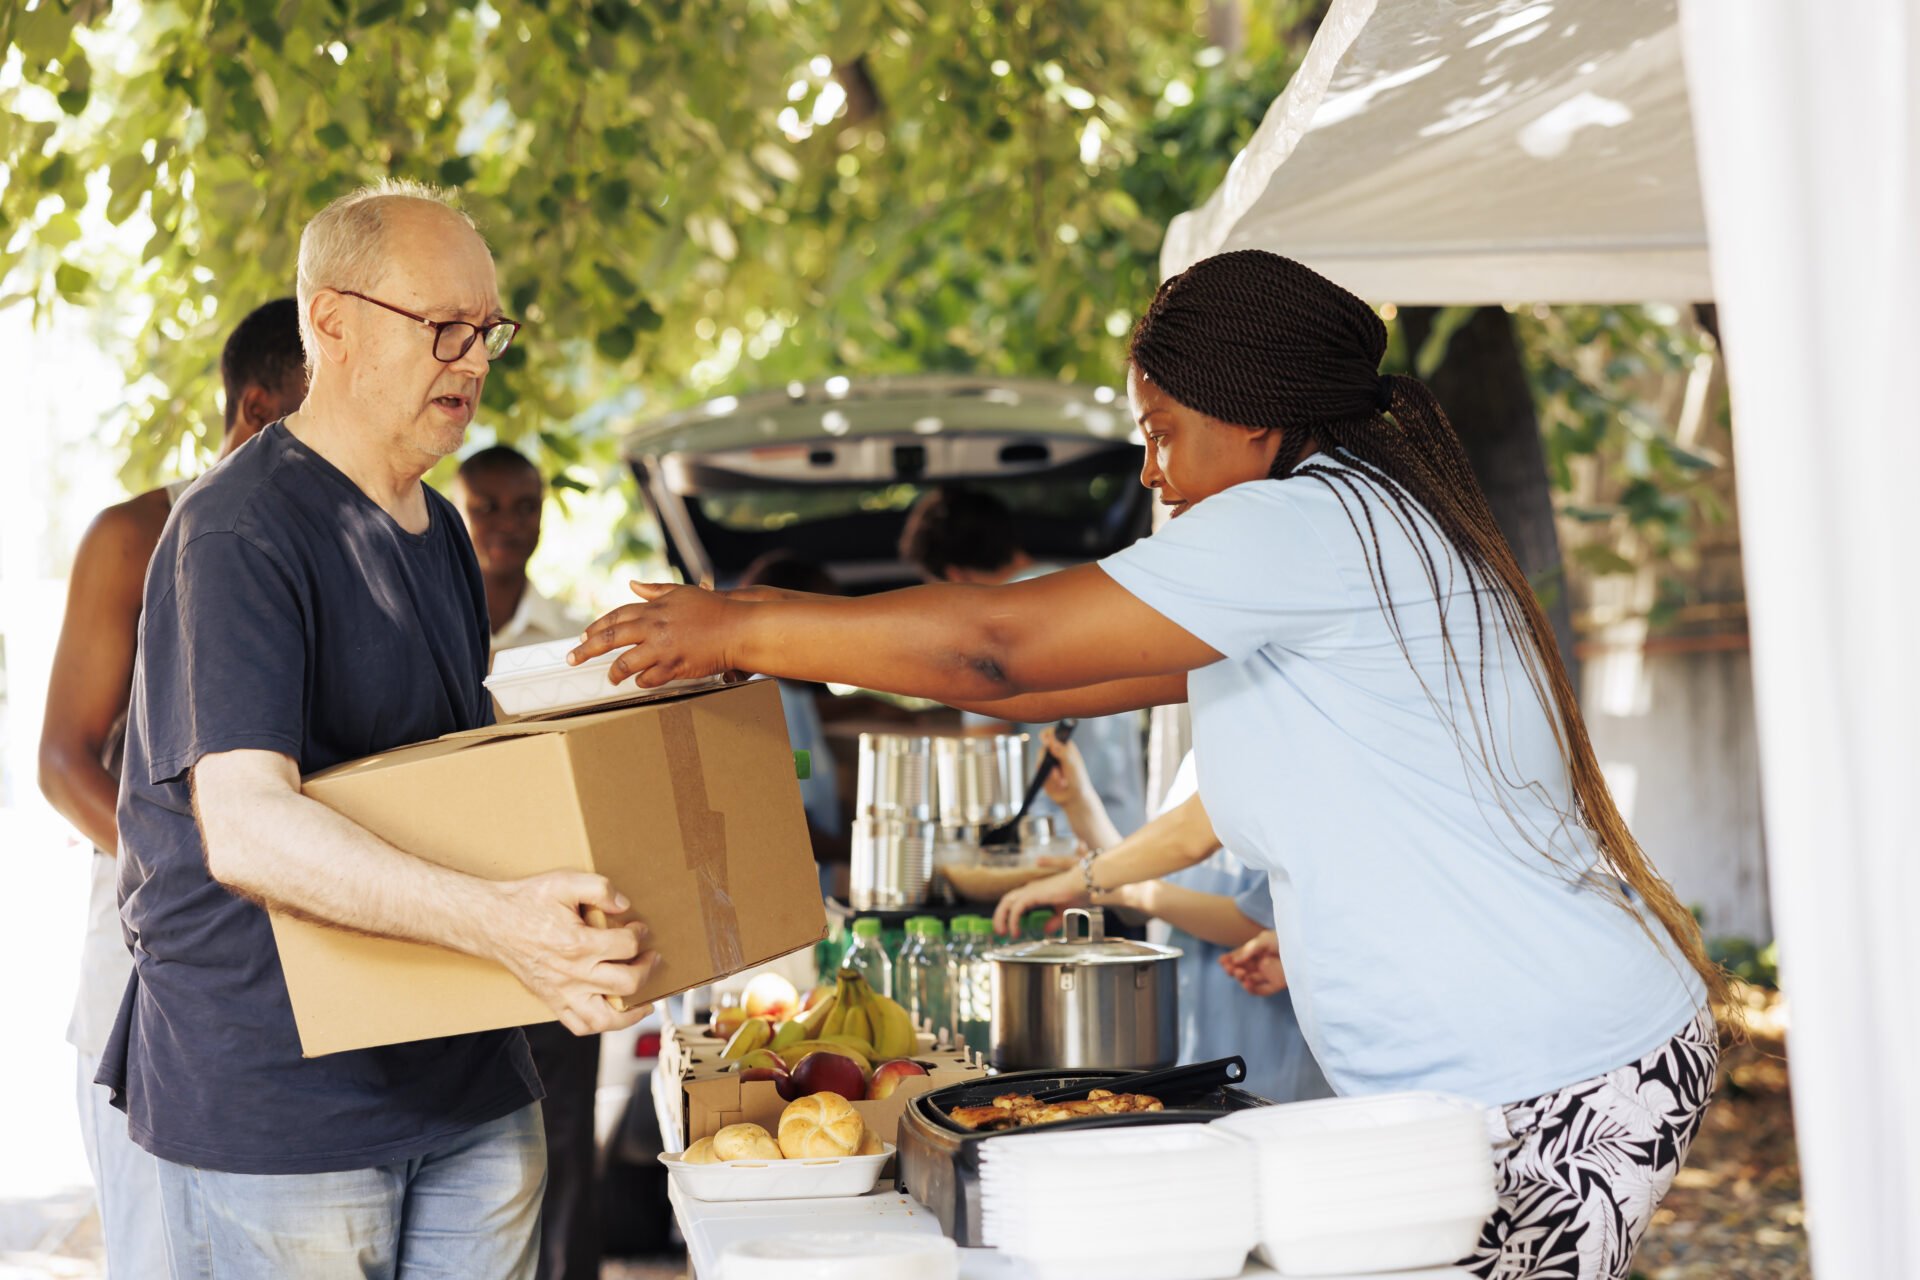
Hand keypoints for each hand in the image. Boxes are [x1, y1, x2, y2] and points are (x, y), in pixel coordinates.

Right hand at [484, 871, 657, 1034]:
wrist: (492, 922)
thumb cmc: (527, 901)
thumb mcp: (565, 881)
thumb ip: (599, 888)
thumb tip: (624, 905)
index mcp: (578, 944)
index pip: (626, 946)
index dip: (639, 934)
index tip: (640, 928)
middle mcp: (572, 974)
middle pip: (626, 983)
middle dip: (647, 969)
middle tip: (652, 958)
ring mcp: (561, 993)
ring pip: (605, 1018)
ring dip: (631, 1012)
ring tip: (644, 1002)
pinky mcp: (551, 1002)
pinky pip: (579, 1026)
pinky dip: (600, 1025)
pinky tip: (613, 1013)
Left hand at [569, 582, 740, 687]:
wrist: (737, 628)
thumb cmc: (712, 609)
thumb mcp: (681, 593)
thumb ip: (655, 590)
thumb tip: (633, 584)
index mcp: (652, 609)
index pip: (615, 617)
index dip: (596, 628)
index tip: (583, 637)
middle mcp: (652, 628)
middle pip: (609, 639)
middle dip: (586, 650)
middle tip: (573, 659)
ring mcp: (662, 649)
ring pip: (624, 664)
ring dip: (614, 673)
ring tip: (610, 678)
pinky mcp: (674, 667)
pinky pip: (649, 679)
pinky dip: (643, 681)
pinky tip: (641, 682)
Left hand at [992, 866, 1089, 936]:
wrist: (1084, 884)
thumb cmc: (1077, 893)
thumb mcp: (1063, 912)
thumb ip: (1053, 922)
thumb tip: (1045, 931)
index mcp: (1036, 892)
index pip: (1015, 901)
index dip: (1007, 914)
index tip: (1007, 928)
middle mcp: (1030, 889)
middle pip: (1007, 901)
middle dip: (1000, 916)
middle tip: (1000, 932)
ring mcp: (1030, 890)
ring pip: (1007, 902)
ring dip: (1001, 918)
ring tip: (1003, 933)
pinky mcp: (1033, 894)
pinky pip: (1016, 909)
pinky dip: (1012, 921)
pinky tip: (1015, 932)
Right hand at [1039, 727, 1093, 811]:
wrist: (1074, 798)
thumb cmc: (1078, 780)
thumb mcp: (1072, 765)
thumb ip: (1062, 753)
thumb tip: (1052, 742)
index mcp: (1065, 746)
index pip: (1053, 734)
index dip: (1047, 734)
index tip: (1045, 739)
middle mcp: (1056, 753)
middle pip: (1043, 747)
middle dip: (1047, 758)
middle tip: (1055, 767)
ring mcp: (1049, 763)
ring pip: (1040, 760)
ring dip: (1051, 771)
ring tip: (1061, 780)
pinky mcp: (1043, 773)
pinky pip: (1039, 772)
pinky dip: (1047, 778)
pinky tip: (1058, 783)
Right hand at [1219, 929, 1286, 996]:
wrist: (1305, 948)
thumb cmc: (1285, 939)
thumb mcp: (1264, 939)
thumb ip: (1250, 949)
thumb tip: (1236, 960)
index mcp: (1257, 952)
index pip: (1239, 958)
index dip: (1229, 960)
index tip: (1222, 961)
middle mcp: (1261, 964)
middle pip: (1242, 970)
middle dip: (1233, 969)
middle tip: (1230, 968)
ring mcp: (1268, 974)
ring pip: (1249, 980)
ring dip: (1240, 978)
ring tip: (1239, 973)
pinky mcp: (1277, 984)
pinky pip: (1262, 990)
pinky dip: (1252, 989)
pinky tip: (1246, 983)